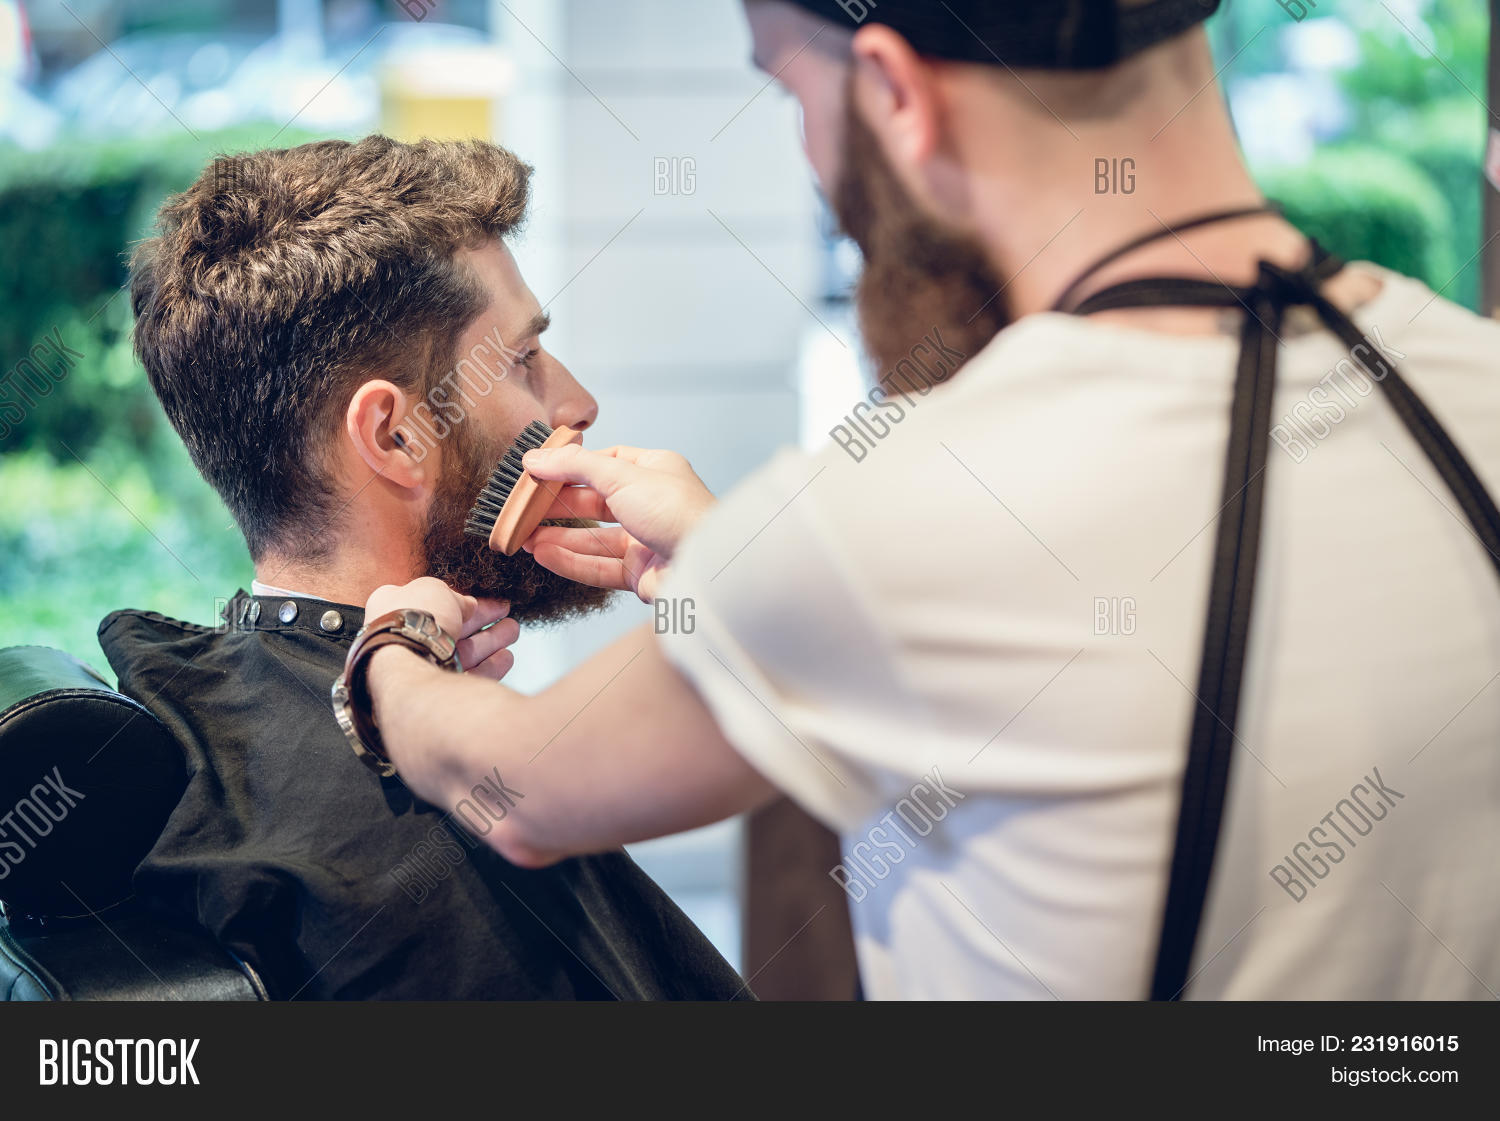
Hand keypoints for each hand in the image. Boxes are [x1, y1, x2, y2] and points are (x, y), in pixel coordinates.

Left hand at [364, 577, 518, 679]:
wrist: (407, 658)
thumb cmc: (414, 617)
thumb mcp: (436, 589)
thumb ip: (456, 598)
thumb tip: (469, 606)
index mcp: (393, 608)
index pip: (434, 602)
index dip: (462, 600)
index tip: (486, 598)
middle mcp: (403, 637)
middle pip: (451, 627)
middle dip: (482, 620)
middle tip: (505, 612)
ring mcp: (419, 665)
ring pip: (462, 652)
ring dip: (489, 641)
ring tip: (513, 631)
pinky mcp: (435, 689)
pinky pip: (465, 675)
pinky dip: (487, 666)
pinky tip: (506, 657)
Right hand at [520, 444, 715, 602]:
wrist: (707, 565)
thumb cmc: (676, 511)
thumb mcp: (621, 476)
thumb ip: (576, 467)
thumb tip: (535, 457)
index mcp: (655, 472)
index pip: (606, 462)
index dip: (571, 467)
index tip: (537, 470)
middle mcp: (651, 505)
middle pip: (595, 503)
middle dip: (558, 506)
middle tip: (523, 508)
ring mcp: (646, 541)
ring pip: (593, 539)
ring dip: (557, 537)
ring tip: (523, 537)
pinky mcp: (642, 574)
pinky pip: (598, 566)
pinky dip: (569, 561)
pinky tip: (542, 554)